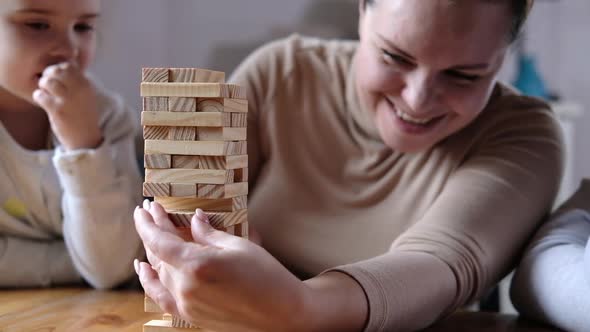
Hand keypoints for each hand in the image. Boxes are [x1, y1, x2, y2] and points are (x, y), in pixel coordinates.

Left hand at [33, 62, 102, 149]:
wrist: (85, 137)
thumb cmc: (83, 115)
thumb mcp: (86, 95)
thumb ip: (76, 81)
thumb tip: (62, 67)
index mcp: (86, 85)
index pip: (68, 66)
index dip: (58, 69)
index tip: (57, 78)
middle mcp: (79, 90)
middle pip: (57, 70)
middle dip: (48, 75)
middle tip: (47, 84)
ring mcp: (68, 100)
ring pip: (47, 82)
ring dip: (42, 86)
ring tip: (45, 93)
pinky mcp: (57, 111)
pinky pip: (40, 95)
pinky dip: (38, 97)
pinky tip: (43, 102)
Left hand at [133, 202, 307, 331]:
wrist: (283, 315)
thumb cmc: (268, 277)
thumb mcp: (240, 246)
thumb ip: (210, 233)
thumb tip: (195, 219)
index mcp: (198, 265)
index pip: (160, 240)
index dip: (150, 222)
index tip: (146, 206)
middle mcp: (186, 287)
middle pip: (158, 254)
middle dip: (153, 230)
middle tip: (151, 211)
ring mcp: (186, 304)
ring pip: (159, 273)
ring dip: (152, 251)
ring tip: (151, 232)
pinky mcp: (191, 316)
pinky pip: (160, 297)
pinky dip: (149, 281)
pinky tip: (145, 268)